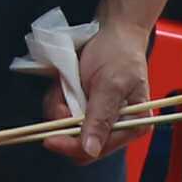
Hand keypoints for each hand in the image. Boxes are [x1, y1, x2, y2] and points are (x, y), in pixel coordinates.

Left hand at [57, 20, 154, 164]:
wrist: (113, 31)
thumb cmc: (119, 53)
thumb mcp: (111, 84)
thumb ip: (100, 118)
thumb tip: (91, 150)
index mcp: (132, 126)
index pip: (98, 150)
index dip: (72, 146)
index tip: (49, 138)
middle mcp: (115, 126)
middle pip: (79, 143)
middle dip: (64, 121)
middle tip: (61, 97)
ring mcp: (97, 117)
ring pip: (65, 128)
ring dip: (58, 106)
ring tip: (66, 84)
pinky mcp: (84, 108)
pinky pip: (61, 113)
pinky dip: (57, 98)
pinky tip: (65, 83)